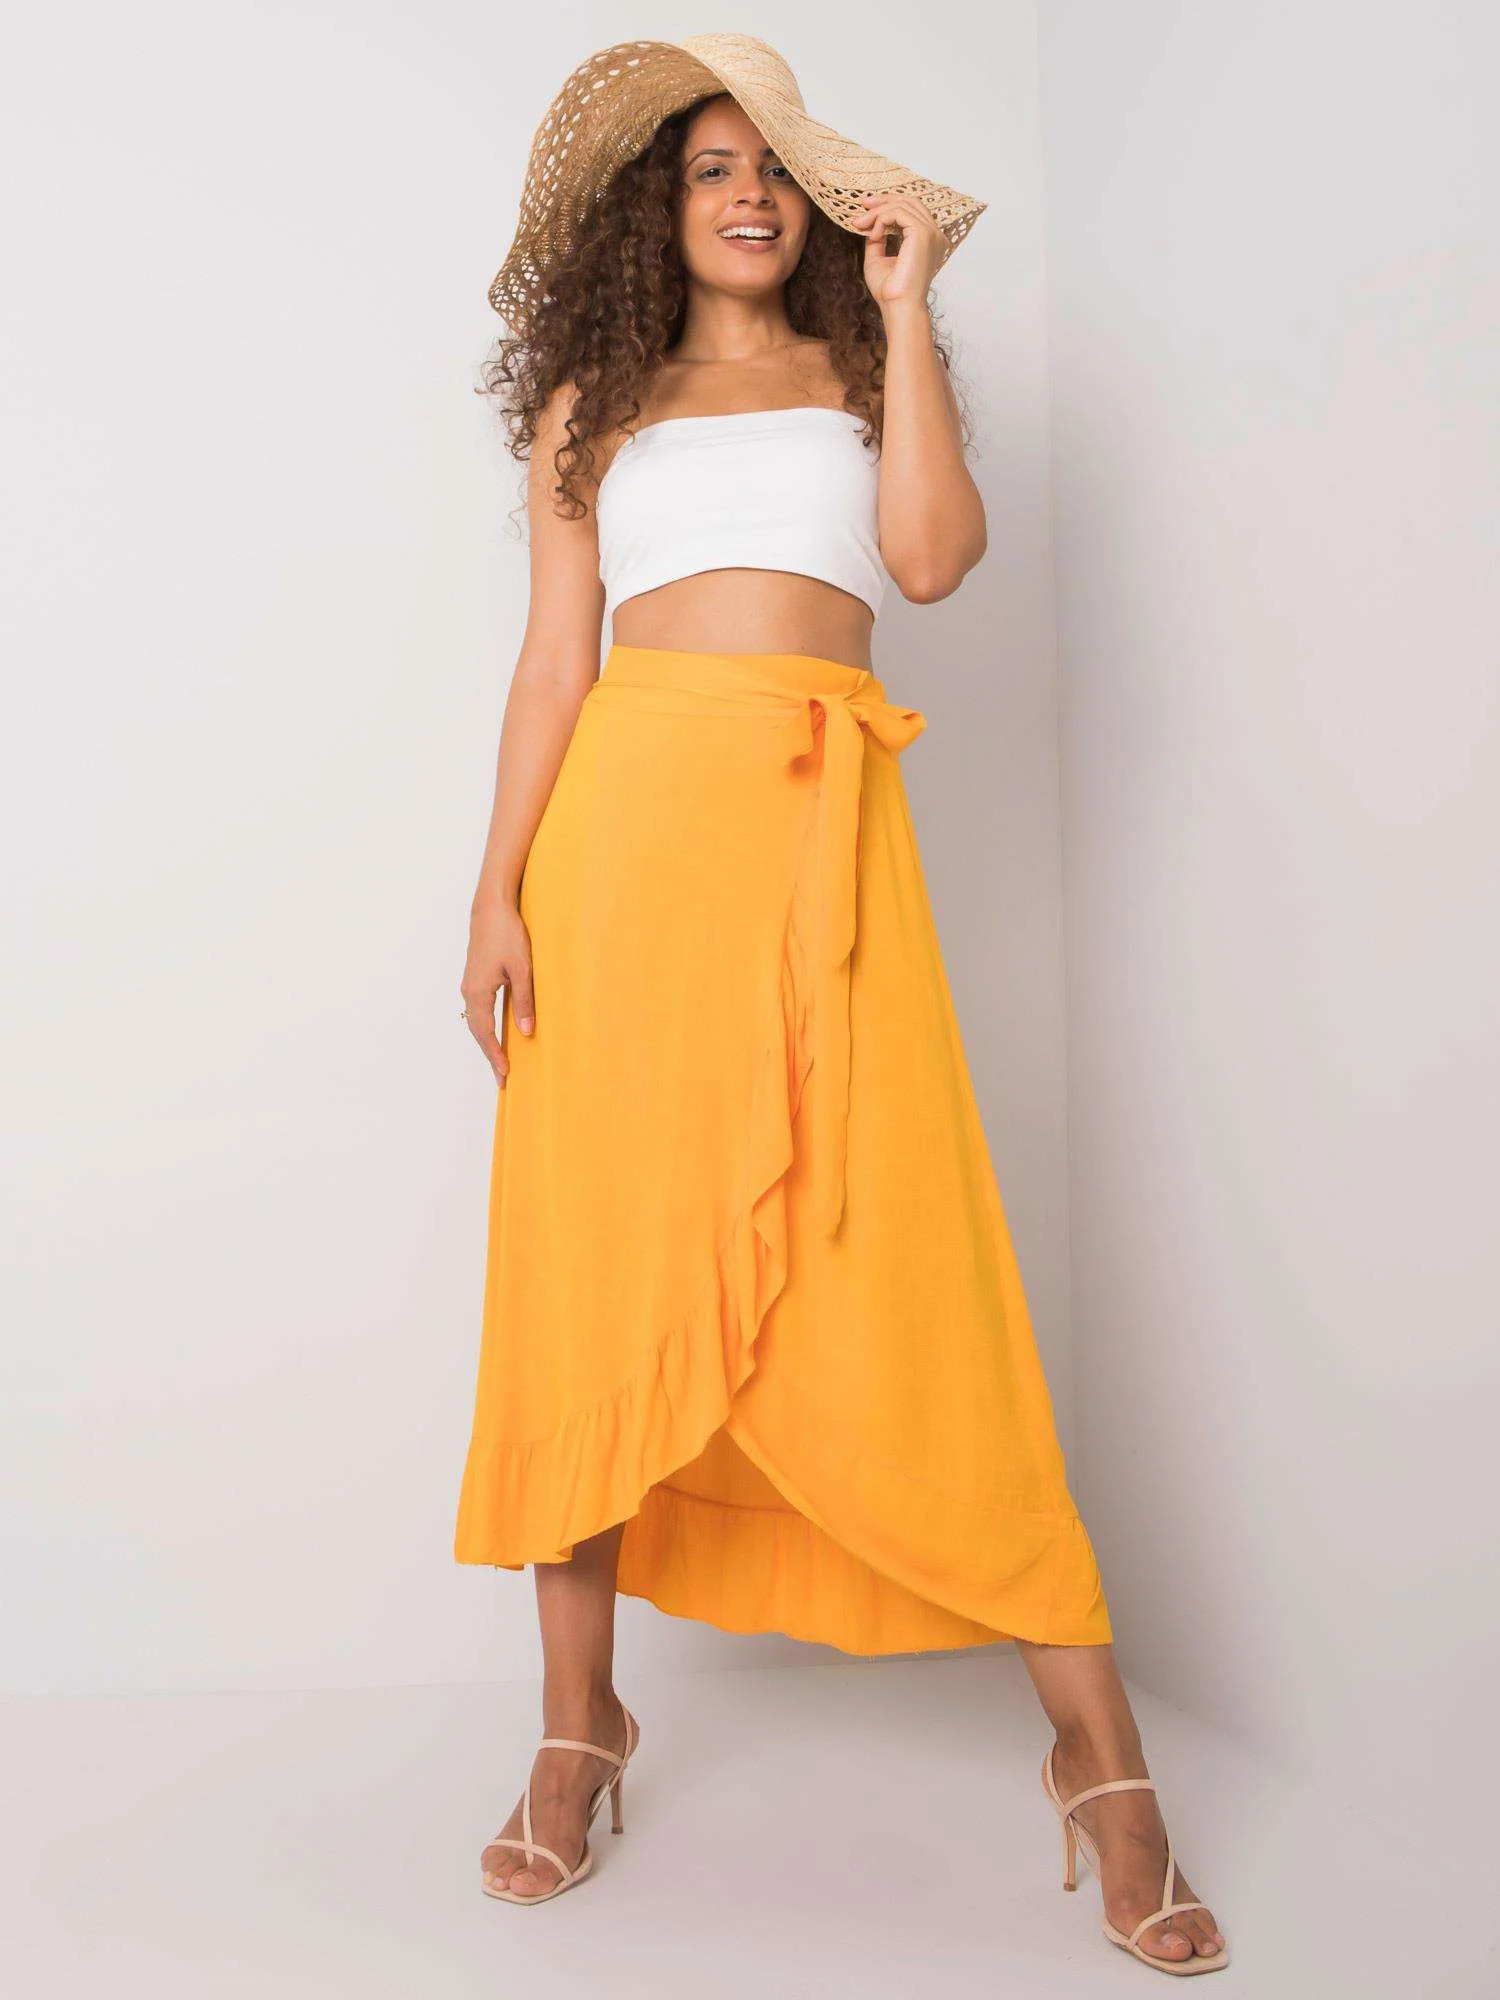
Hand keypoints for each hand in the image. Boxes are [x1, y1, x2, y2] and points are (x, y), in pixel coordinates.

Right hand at [462, 898, 534, 1087]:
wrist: (491, 907)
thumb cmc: (507, 934)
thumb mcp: (523, 969)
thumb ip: (524, 1001)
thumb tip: (525, 1031)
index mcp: (478, 991)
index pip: (484, 1033)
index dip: (494, 1055)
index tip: (504, 1074)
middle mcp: (469, 991)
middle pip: (477, 1031)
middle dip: (490, 1054)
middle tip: (502, 1078)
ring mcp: (470, 984)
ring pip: (477, 1020)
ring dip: (488, 1041)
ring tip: (500, 1060)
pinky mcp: (476, 977)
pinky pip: (479, 1009)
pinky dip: (487, 1026)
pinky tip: (498, 1031)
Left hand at [849, 192, 947, 310]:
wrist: (898, 307)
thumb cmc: (890, 292)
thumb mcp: (878, 259)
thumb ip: (878, 239)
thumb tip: (870, 223)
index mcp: (928, 241)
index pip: (912, 211)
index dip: (888, 206)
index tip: (866, 210)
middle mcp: (934, 235)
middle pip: (910, 201)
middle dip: (883, 200)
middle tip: (862, 205)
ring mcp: (931, 233)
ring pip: (903, 205)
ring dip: (878, 212)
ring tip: (861, 224)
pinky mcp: (923, 233)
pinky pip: (898, 213)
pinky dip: (882, 219)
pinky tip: (873, 234)